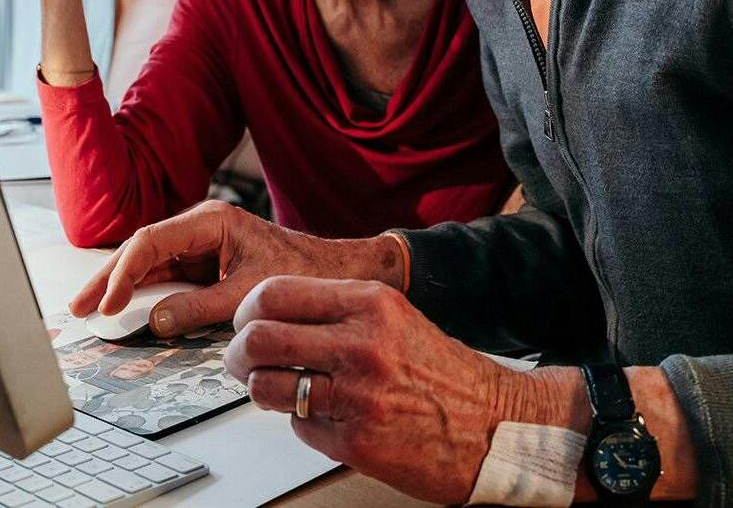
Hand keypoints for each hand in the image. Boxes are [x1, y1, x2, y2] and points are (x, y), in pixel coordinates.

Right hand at [67, 201, 405, 336]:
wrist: (332, 272)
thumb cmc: (301, 272)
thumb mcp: (247, 294)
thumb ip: (200, 307)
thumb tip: (156, 321)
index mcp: (211, 221)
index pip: (151, 241)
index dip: (124, 273)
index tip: (110, 304)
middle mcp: (200, 227)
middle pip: (141, 249)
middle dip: (109, 278)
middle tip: (80, 306)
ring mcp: (201, 244)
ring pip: (149, 262)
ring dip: (120, 286)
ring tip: (90, 309)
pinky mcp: (205, 262)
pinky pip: (165, 275)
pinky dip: (143, 292)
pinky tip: (121, 307)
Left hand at [224, 275, 586, 503]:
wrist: (494, 425)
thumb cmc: (442, 372)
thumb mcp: (392, 317)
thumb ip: (335, 311)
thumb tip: (270, 315)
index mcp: (368, 303)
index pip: (273, 293)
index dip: (244, 311)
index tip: (243, 323)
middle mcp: (360, 343)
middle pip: (257, 338)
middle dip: (237, 353)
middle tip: (241, 360)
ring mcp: (356, 394)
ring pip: (267, 385)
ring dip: (264, 389)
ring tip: (282, 390)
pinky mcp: (354, 440)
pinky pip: (299, 425)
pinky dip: (304, 422)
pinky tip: (330, 417)